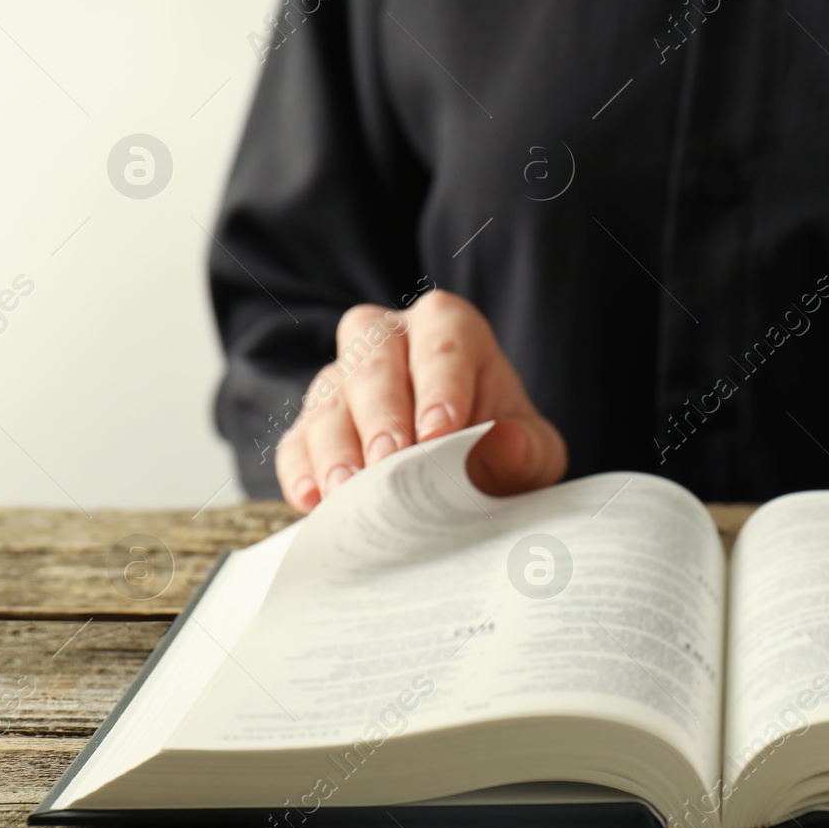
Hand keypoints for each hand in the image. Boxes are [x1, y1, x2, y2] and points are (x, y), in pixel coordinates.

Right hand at [274, 290, 566, 510]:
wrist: (474, 475)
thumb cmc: (503, 447)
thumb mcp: (532, 450)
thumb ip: (524, 447)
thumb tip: (503, 442)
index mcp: (449, 327)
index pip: (442, 342)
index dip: (441, 385)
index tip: (442, 432)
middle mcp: (388, 340)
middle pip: (372, 362)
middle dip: (382, 415)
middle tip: (391, 462)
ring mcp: (342, 381)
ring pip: (328, 401)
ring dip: (337, 449)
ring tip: (349, 492)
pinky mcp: (312, 426)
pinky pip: (296, 442)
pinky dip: (301, 472)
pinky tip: (313, 500)